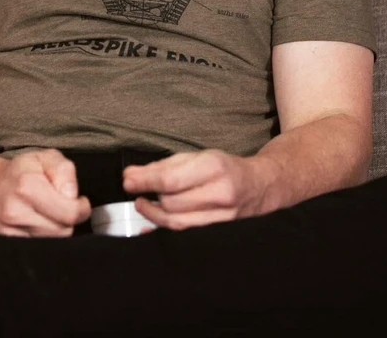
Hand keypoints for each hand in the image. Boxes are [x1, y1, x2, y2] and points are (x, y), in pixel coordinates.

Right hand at [0, 149, 90, 236]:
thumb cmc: (18, 171)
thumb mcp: (44, 157)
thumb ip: (64, 171)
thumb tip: (72, 195)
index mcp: (28, 187)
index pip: (70, 213)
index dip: (82, 208)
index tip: (80, 201)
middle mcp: (17, 213)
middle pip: (64, 230)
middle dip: (70, 218)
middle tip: (64, 205)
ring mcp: (10, 232)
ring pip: (53, 242)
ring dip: (58, 228)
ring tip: (50, 213)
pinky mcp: (7, 244)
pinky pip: (38, 248)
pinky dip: (45, 237)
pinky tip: (40, 223)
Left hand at [123, 149, 260, 230]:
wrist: (259, 186)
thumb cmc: (225, 167)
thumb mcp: (198, 156)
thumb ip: (165, 165)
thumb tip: (132, 174)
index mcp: (213, 167)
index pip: (171, 179)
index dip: (145, 181)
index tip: (127, 180)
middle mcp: (220, 193)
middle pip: (171, 202)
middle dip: (149, 195)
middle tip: (135, 188)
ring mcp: (222, 216)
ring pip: (176, 221)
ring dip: (153, 212)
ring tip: (142, 202)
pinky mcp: (219, 231)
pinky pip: (185, 231)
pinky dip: (166, 224)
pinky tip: (154, 216)